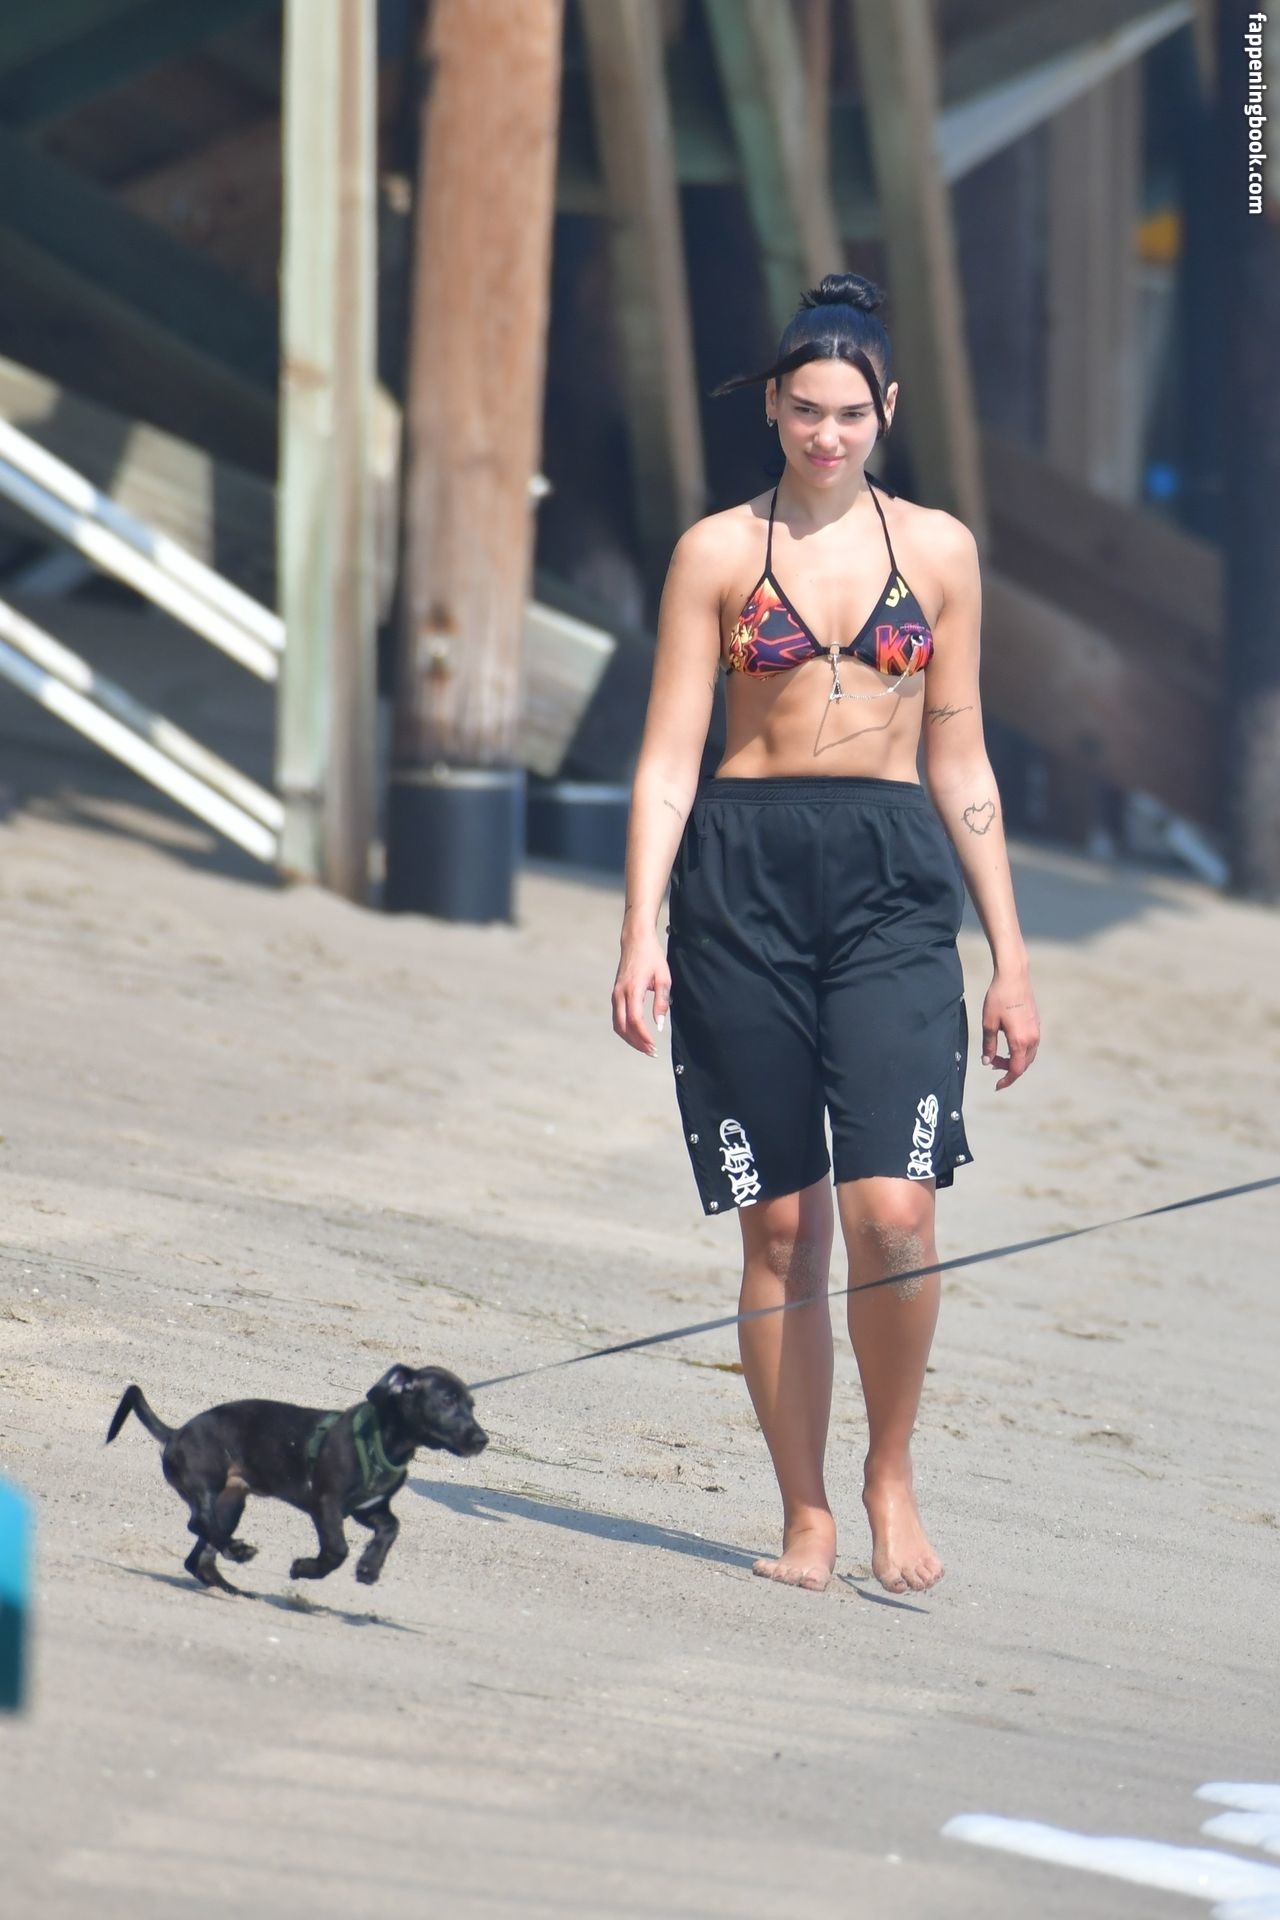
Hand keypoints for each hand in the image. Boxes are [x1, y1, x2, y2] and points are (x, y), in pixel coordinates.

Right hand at [612, 930, 669, 1057]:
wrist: (636, 940)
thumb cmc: (652, 957)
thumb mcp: (664, 978)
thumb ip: (662, 1002)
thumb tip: (660, 1025)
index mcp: (633, 990)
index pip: (635, 1021)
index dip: (644, 1037)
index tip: (654, 1046)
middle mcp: (620, 994)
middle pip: (623, 1027)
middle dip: (636, 1043)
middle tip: (651, 1052)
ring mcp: (615, 994)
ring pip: (618, 1025)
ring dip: (630, 1038)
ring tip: (645, 1046)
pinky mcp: (615, 994)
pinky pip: (617, 1017)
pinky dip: (626, 1029)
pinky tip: (637, 1034)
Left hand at [981, 973, 1038, 1089]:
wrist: (1014, 976)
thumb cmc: (998, 998)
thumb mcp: (988, 1023)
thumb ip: (989, 1045)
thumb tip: (987, 1061)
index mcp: (1020, 1041)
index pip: (1016, 1069)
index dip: (1007, 1080)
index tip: (997, 1086)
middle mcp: (1032, 1038)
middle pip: (1023, 1064)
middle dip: (1008, 1070)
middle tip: (992, 1065)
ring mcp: (1036, 1030)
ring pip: (1029, 1055)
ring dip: (1015, 1060)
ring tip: (998, 1057)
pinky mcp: (1036, 1023)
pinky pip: (1031, 1045)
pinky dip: (1020, 1051)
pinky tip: (1008, 1045)